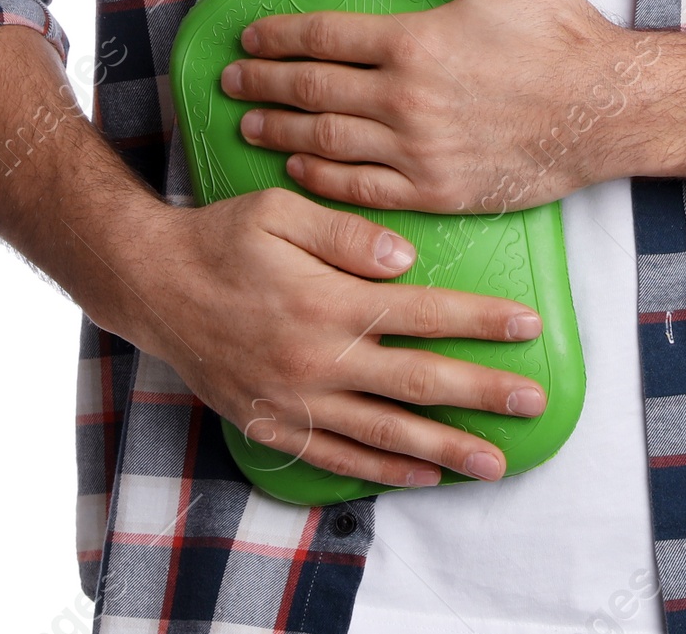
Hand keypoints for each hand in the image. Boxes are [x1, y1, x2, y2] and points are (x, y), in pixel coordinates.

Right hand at [129, 189, 546, 487]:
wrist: (151, 285)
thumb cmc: (222, 237)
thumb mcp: (281, 211)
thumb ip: (348, 234)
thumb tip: (406, 262)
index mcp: (327, 301)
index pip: (423, 313)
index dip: (480, 321)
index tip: (528, 327)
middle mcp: (317, 358)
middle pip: (418, 381)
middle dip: (483, 392)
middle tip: (534, 400)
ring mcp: (295, 400)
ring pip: (386, 432)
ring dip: (446, 449)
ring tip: (493, 462)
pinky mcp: (272, 425)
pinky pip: (338, 456)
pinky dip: (384, 470)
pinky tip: (422, 475)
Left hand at [221, 0, 661, 212]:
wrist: (607, 110)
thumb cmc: (562, 35)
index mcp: (415, 40)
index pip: (324, 37)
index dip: (279, 38)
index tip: (250, 40)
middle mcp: (406, 99)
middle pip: (311, 91)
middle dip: (262, 84)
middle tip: (230, 81)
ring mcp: (418, 152)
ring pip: (326, 142)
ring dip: (279, 132)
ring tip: (248, 123)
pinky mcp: (437, 193)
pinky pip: (361, 190)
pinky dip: (321, 179)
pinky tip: (300, 168)